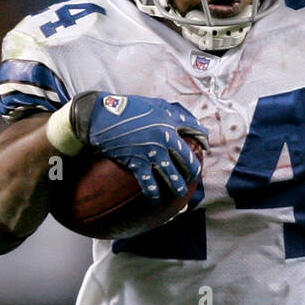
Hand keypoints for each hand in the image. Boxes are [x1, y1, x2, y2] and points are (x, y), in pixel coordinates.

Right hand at [70, 92, 208, 201]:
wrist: (99, 117)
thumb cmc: (125, 108)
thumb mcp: (151, 103)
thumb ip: (170, 111)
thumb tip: (187, 120)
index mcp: (169, 121)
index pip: (194, 130)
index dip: (203, 140)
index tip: (204, 148)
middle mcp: (164, 137)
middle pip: (187, 159)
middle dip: (193, 171)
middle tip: (193, 177)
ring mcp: (152, 152)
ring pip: (172, 176)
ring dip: (178, 188)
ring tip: (180, 193)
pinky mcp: (138, 163)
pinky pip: (150, 184)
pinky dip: (154, 195)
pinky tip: (156, 201)